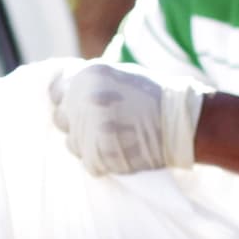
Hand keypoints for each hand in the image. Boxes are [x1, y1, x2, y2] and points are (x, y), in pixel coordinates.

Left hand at [53, 61, 204, 175]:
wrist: (181, 122)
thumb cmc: (154, 97)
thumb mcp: (120, 75)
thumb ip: (90, 83)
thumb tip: (64, 92)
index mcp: (86, 77)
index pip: (56, 93)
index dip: (70, 102)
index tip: (85, 109)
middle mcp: (82, 100)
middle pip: (61, 120)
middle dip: (79, 124)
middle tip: (107, 126)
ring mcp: (88, 129)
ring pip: (72, 144)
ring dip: (89, 144)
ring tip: (116, 139)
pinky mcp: (97, 155)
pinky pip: (89, 163)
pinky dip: (103, 161)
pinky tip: (122, 151)